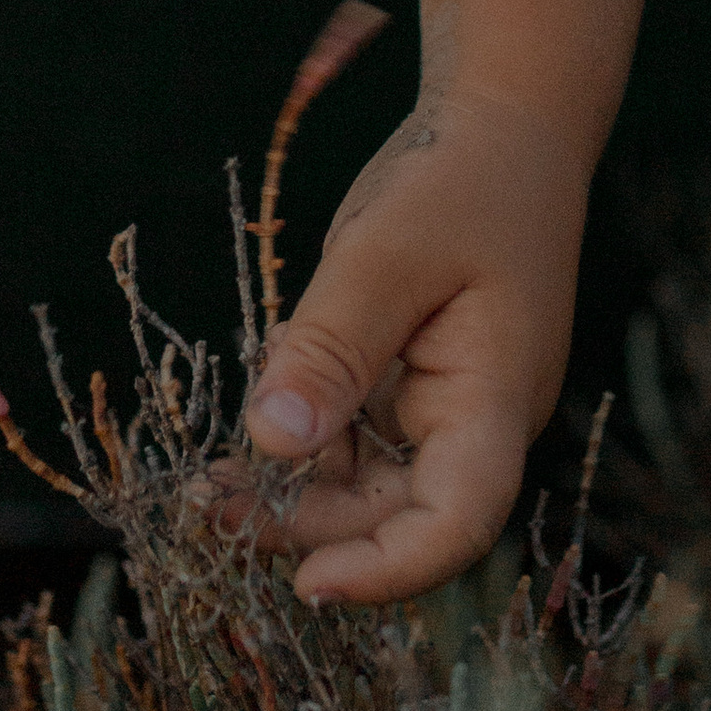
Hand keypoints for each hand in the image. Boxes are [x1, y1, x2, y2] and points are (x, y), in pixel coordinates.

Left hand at [240, 92, 588, 605]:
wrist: (504, 126)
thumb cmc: (458, 178)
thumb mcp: (384, 252)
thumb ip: (329, 349)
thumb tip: (271, 443)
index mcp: (497, 398)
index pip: (460, 521)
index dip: (389, 570)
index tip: (307, 584)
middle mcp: (476, 422)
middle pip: (398, 516)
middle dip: (307, 528)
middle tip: (207, 507)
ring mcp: (443, 408)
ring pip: (367, 486)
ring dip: (292, 493)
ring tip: (207, 486)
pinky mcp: (410, 388)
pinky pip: (353, 442)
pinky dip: (301, 445)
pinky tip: (252, 425)